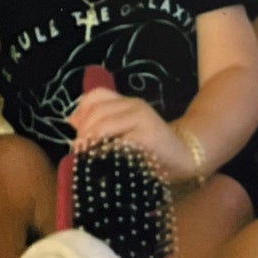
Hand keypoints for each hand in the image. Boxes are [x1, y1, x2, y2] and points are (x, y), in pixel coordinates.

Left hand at [68, 89, 188, 180]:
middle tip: (79, 150)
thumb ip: (102, 121)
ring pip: (103, 125)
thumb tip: (72, 119)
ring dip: (89, 142)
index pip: (96, 96)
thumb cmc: (151, 147)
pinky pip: (118, 142)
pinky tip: (103, 162)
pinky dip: (106, 152)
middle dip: (82, 132)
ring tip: (86, 156)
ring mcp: (143, 119)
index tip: (76, 132)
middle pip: (96, 112)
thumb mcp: (126, 129)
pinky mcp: (148, 138)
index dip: (81, 111)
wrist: (185, 157)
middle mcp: (135, 105)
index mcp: (128, 102)